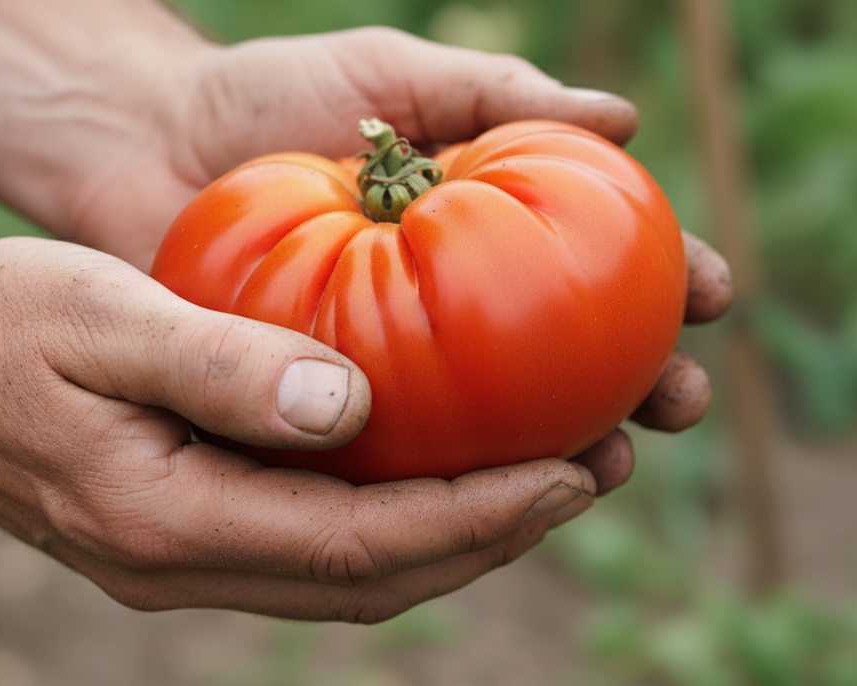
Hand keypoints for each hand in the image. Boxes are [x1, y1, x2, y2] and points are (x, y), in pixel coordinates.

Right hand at [0, 235, 599, 621]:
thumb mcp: (102, 319)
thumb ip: (221, 365)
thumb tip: (349, 405)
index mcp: (169, 522)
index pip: (359, 546)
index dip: (477, 517)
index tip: (570, 471)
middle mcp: (183, 564)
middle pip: (372, 582)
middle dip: (493, 536)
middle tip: (591, 472)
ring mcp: (182, 560)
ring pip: (349, 577)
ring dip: (455, 537)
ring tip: (546, 477)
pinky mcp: (182, 533)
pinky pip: (314, 548)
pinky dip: (393, 523)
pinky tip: (435, 472)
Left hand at [64, 26, 732, 493]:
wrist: (143, 143)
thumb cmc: (268, 96)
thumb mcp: (387, 74)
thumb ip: (493, 92)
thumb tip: (626, 120)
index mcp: (479, 227)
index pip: (595, 259)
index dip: (664, 279)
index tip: (713, 297)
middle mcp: (448, 305)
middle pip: (569, 356)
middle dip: (638, 383)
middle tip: (679, 404)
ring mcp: (391, 364)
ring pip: (499, 424)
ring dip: (565, 447)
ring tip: (607, 462)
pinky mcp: (324, 405)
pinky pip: (397, 452)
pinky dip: (449, 476)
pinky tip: (490, 490)